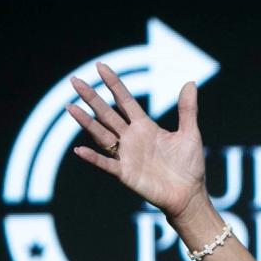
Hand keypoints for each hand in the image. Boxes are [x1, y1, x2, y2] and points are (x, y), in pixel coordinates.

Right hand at [68, 63, 206, 219]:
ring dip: (86, 122)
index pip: (125, 101)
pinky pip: (106, 165)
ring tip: (70, 107)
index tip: (100, 67)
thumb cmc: (189, 165)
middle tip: (75, 80)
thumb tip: (190, 82)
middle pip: (107, 114)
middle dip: (92, 97)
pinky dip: (94, 158)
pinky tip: (80, 150)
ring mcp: (126, 155)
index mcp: (145, 127)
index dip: (113, 84)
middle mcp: (131, 138)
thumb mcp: (190, 134)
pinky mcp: (126, 174)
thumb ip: (187, 109)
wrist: (190, 194)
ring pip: (101, 135)